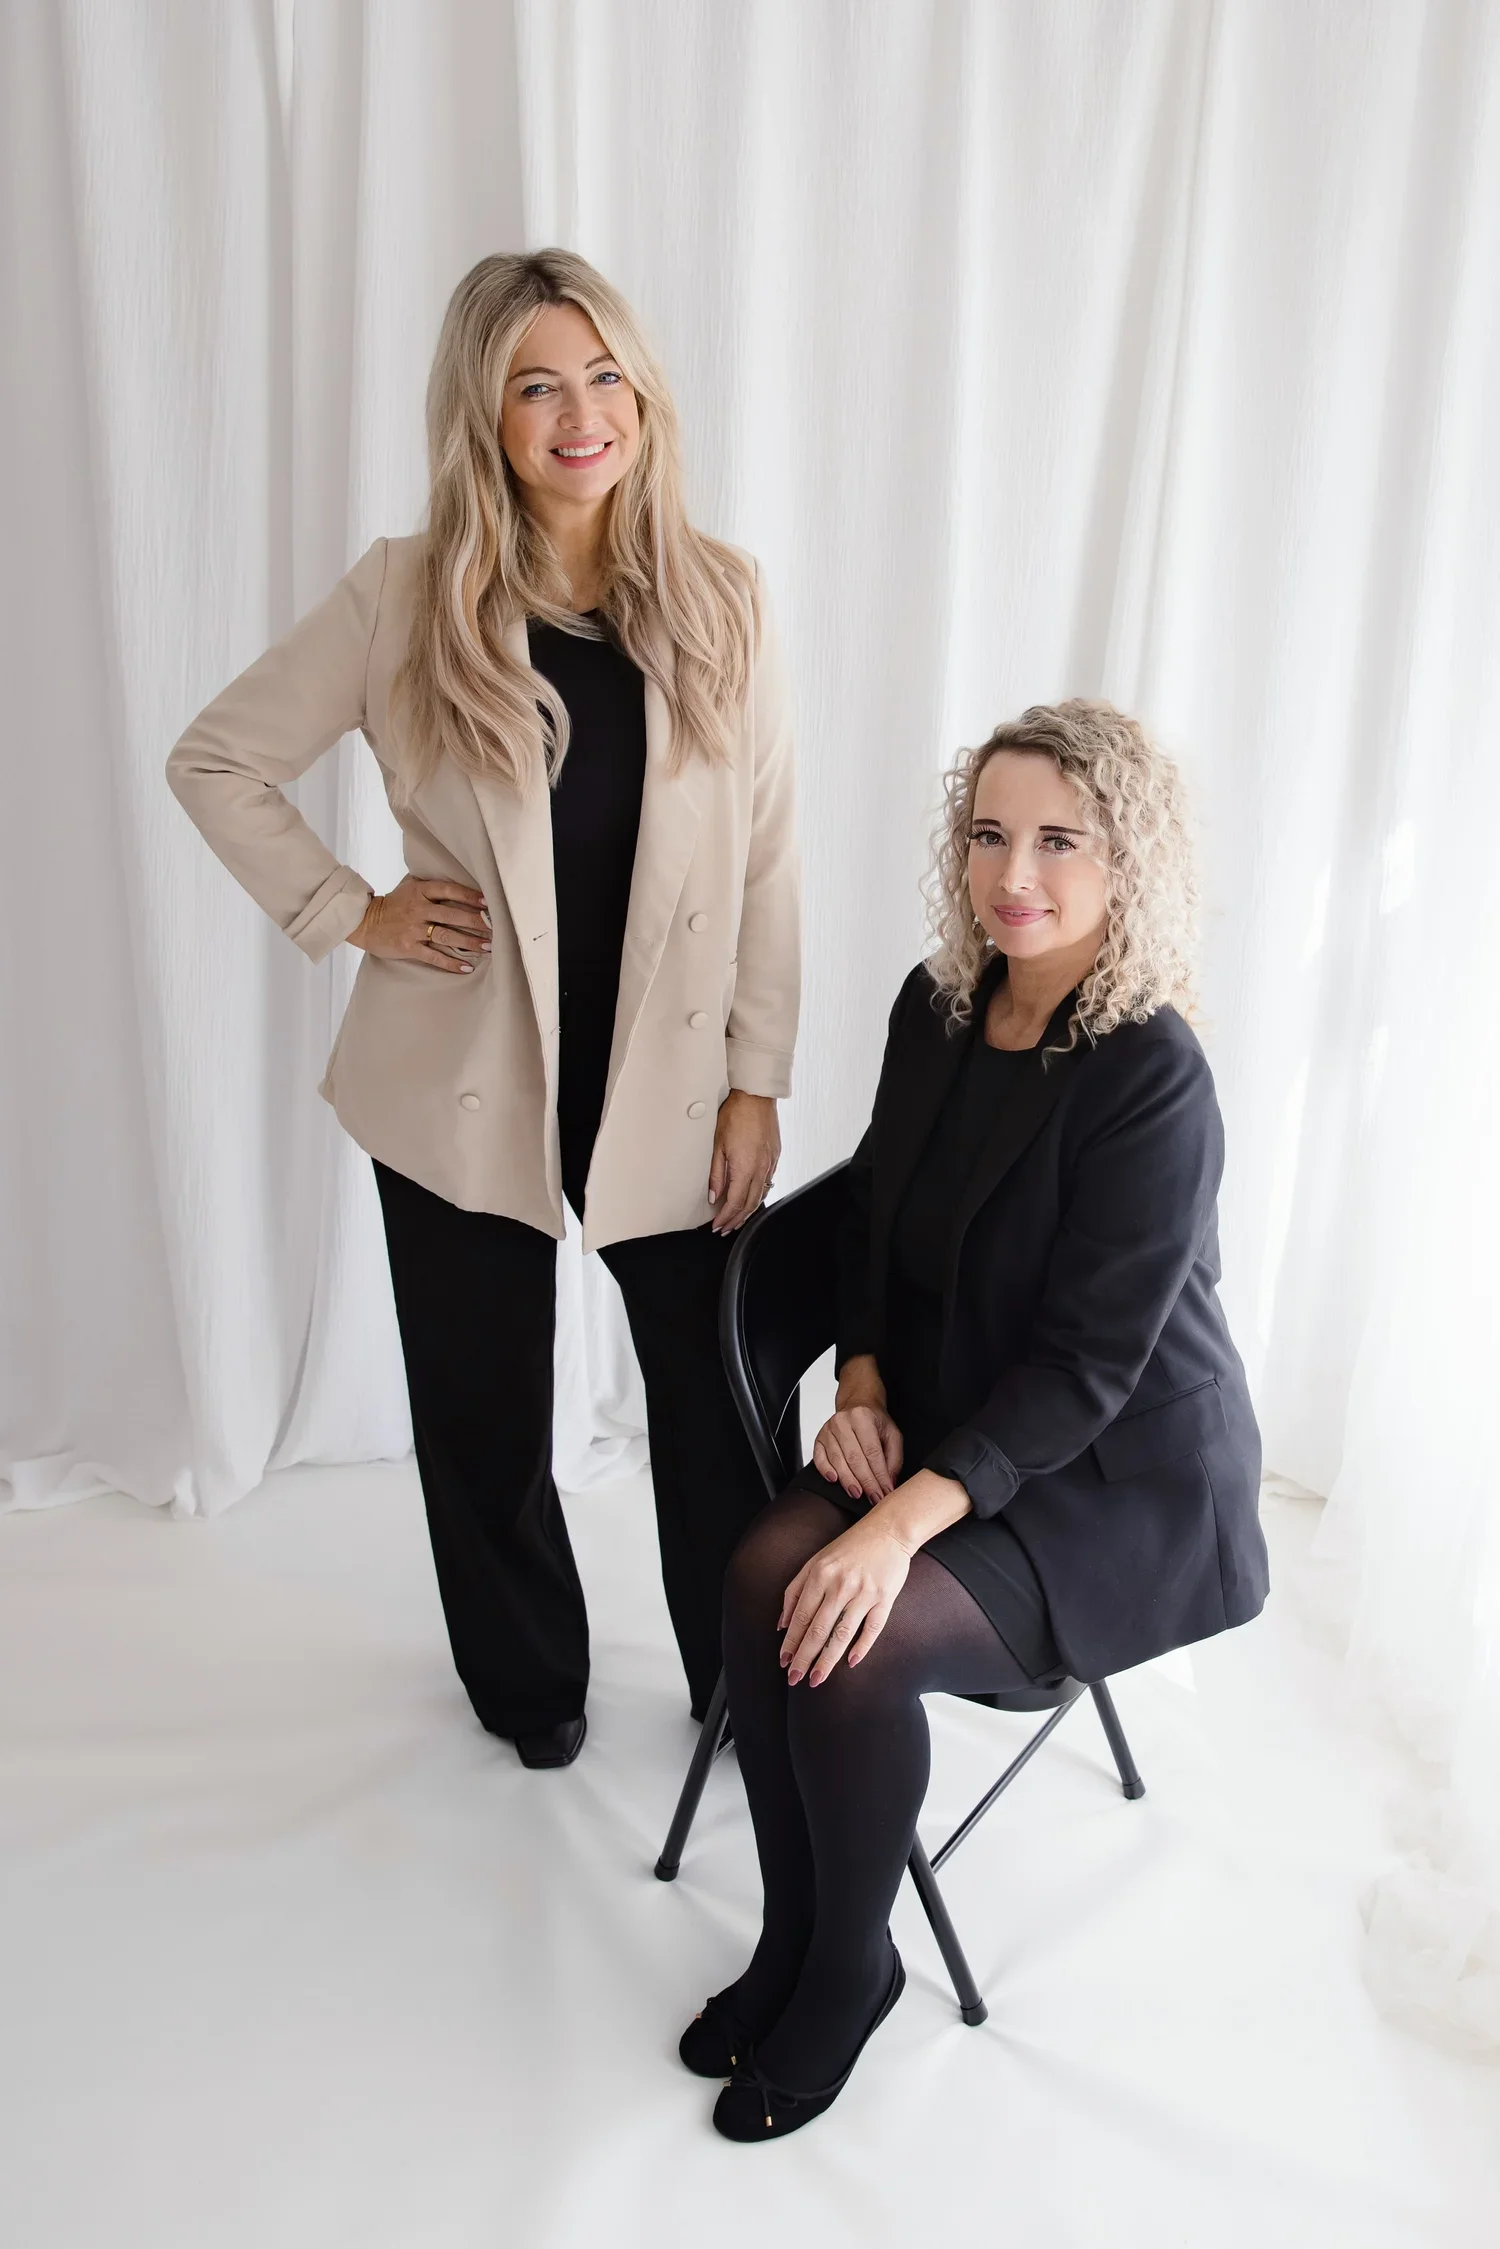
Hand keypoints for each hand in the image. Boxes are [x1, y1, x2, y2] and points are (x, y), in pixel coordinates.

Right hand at [350, 876, 490, 972]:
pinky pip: (434, 957)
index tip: (488, 903)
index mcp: (420, 891)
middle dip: (477, 923)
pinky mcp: (408, 947)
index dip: (470, 896)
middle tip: (496, 929)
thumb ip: (431, 885)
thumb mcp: (409, 887)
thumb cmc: (393, 904)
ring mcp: (413, 929)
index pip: (450, 890)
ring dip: (469, 942)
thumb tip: (461, 883)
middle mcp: (418, 908)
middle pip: (453, 915)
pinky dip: (451, 963)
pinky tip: (466, 967)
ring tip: (488, 947)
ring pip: (447, 936)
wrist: (365, 922)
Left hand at [708, 1090, 779, 1232]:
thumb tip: (714, 1194)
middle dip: (736, 1220)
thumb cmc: (736, 1115)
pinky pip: (767, 1183)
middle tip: (725, 1229)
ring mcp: (770, 1163)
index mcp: (745, 1168)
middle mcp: (761, 1169)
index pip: (735, 1203)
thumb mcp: (717, 1145)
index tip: (717, 1225)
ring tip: (737, 1219)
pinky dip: (758, 1195)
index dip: (726, 1218)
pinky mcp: (774, 1157)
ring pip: (760, 1196)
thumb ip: (716, 1174)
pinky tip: (751, 1197)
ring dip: (748, 1211)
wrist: (755, 1098)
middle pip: (749, 1205)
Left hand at [778, 1515, 913, 1685]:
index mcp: (819, 1575)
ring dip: (827, 1660)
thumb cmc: (848, 1548)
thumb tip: (782, 1624)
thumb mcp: (815, 1561)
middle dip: (804, 1657)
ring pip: (842, 1633)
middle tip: (795, 1679)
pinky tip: (851, 1663)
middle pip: (818, 1629)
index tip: (784, 1662)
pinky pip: (873, 1628)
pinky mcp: (885, 1598)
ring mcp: (864, 1592)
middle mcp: (840, 1585)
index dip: (791, 1642)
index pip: (801, 1616)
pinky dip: (862, 1646)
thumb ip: (796, 1590)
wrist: (888, 1531)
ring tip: (817, 1679)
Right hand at [811, 1401, 903, 1500]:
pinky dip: (825, 1470)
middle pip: (854, 1458)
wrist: (857, 1404)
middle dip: (865, 1482)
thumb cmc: (875, 1421)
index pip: (872, 1452)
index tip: (885, 1491)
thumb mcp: (892, 1434)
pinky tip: (834, 1480)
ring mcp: (828, 1429)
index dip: (879, 1475)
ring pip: (838, 1460)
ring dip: (848, 1480)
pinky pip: (819, 1457)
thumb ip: (894, 1458)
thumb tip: (889, 1482)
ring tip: (857, 1493)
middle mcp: (843, 1422)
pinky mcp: (819, 1437)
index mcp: (863, 1417)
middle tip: (873, 1497)